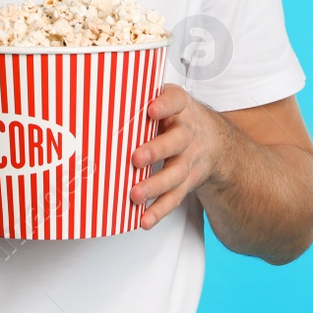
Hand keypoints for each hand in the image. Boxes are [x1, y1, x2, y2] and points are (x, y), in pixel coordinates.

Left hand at [130, 84, 218, 229]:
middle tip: (136, 158)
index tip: (151, 110)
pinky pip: (175, 197)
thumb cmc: (176, 116)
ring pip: (176, 174)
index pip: (175, 101)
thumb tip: (99, 93)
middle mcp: (188, 133)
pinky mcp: (188, 181)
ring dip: (155, 185)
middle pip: (177, 142)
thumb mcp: (166, 99)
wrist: (213, 139)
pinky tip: (145, 219)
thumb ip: (141, 96)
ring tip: (136, 194)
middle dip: (156, 150)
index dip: (164, 105)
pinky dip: (160, 210)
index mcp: (180, 107)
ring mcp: (190, 159)